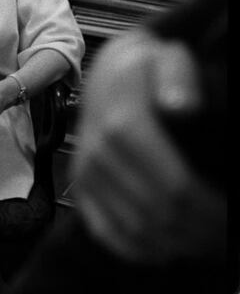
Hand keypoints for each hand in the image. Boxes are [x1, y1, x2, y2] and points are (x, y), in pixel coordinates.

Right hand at [74, 31, 225, 262]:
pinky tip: (166, 249)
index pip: (173, 186)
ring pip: (134, 229)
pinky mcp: (80, 186)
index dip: (207, 210)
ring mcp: (85, 173)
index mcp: (122, 124)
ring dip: (175, 242)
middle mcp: (97, 153)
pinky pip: (105, 232)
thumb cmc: (144, 69)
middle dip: (198, 231)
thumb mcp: (166, 57)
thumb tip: (182, 106)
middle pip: (157, 213)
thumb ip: (178, 77)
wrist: (104, 74)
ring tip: (204, 240)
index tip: (231, 216)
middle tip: (224, 234)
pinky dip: (138, 249)